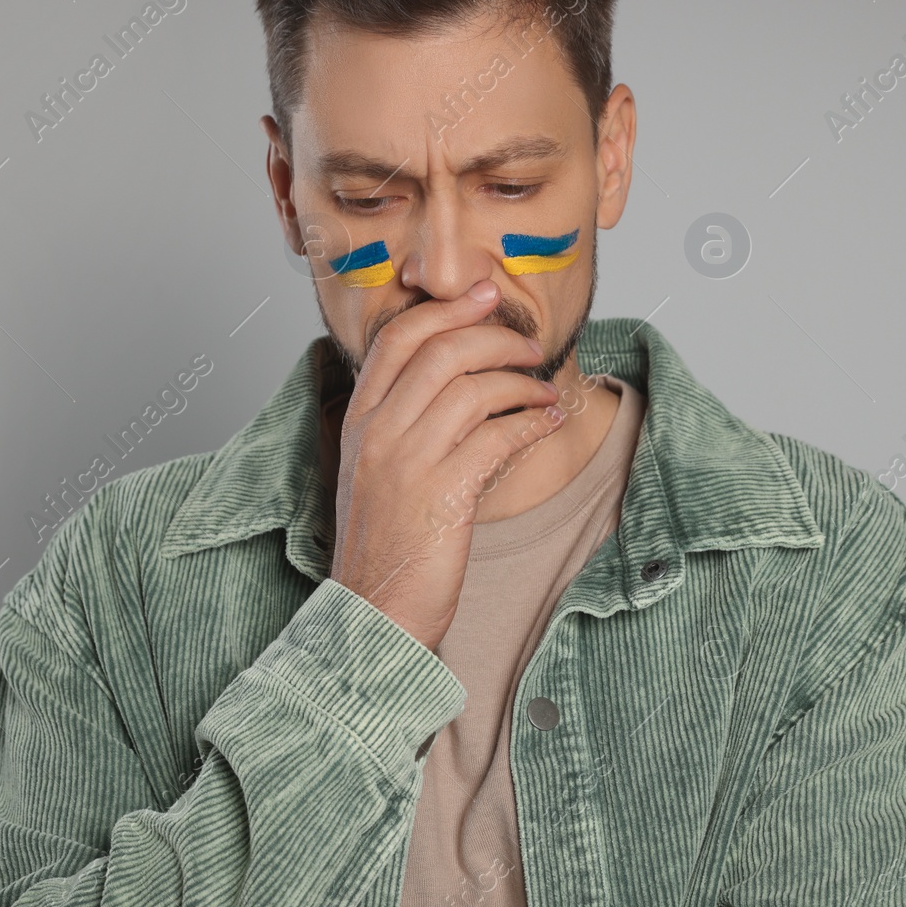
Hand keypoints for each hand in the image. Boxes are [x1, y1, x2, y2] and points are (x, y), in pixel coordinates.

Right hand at [329, 280, 565, 650]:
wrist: (373, 611)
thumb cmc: (385, 541)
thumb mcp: (377, 469)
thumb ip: (402, 419)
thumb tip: (456, 376)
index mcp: (358, 420)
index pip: (399, 337)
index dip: (448, 309)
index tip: (486, 295)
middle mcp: (377, 433)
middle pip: (442, 351)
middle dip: (496, 339)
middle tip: (529, 347)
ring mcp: (407, 464)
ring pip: (474, 390)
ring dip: (522, 384)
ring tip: (544, 392)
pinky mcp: (442, 497)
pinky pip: (497, 439)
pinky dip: (531, 424)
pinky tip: (546, 423)